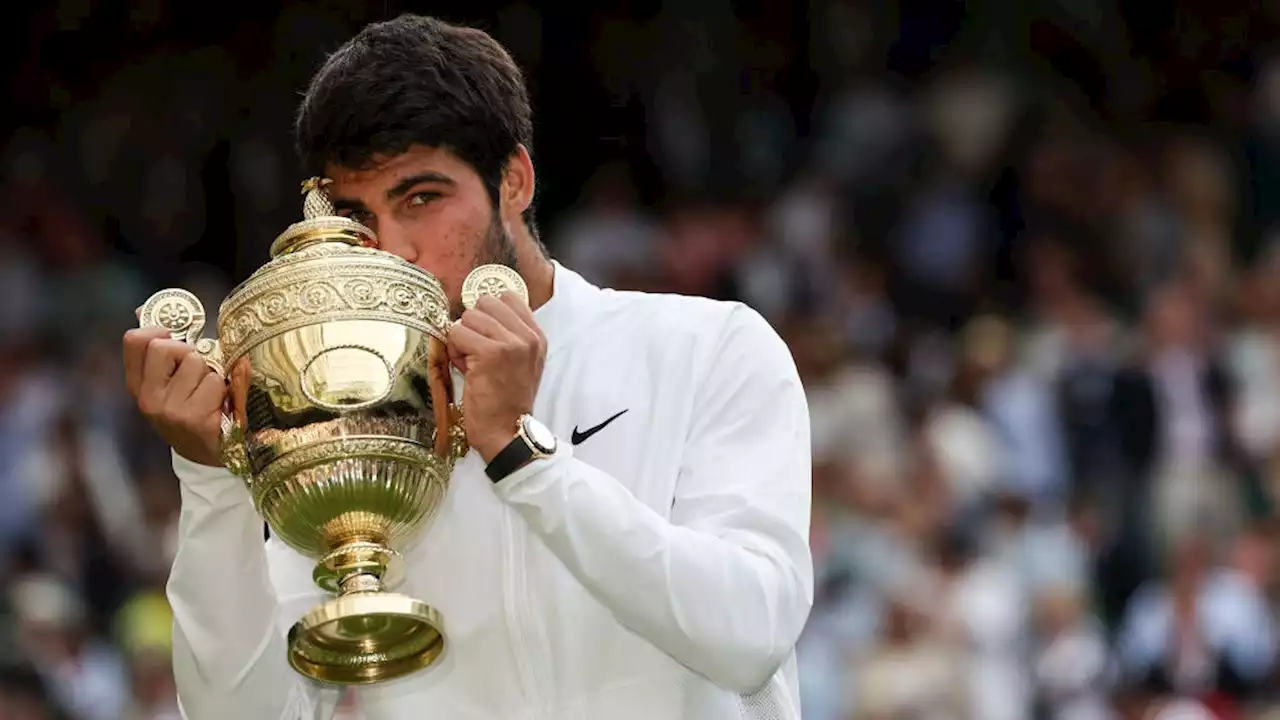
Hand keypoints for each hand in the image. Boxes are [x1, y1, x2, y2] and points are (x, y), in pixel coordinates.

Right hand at [123, 326, 225, 465]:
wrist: (206, 455)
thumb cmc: (191, 410)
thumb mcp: (168, 383)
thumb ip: (159, 351)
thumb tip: (143, 309)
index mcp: (138, 386)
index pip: (134, 340)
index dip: (157, 329)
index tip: (174, 337)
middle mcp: (148, 398)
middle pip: (165, 346)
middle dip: (188, 352)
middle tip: (197, 372)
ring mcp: (170, 410)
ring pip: (195, 362)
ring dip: (210, 372)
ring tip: (210, 392)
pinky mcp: (195, 418)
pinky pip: (215, 382)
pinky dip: (224, 388)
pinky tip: (220, 405)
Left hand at [447, 293, 545, 461]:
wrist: (508, 433)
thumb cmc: (506, 402)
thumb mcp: (519, 364)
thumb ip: (505, 336)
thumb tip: (472, 314)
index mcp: (537, 337)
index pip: (507, 297)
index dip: (488, 314)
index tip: (485, 336)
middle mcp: (528, 337)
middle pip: (485, 302)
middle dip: (473, 324)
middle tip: (474, 350)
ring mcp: (510, 343)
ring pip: (469, 317)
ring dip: (461, 338)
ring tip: (469, 361)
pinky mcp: (490, 353)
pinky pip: (457, 332)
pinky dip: (453, 350)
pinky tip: (464, 368)